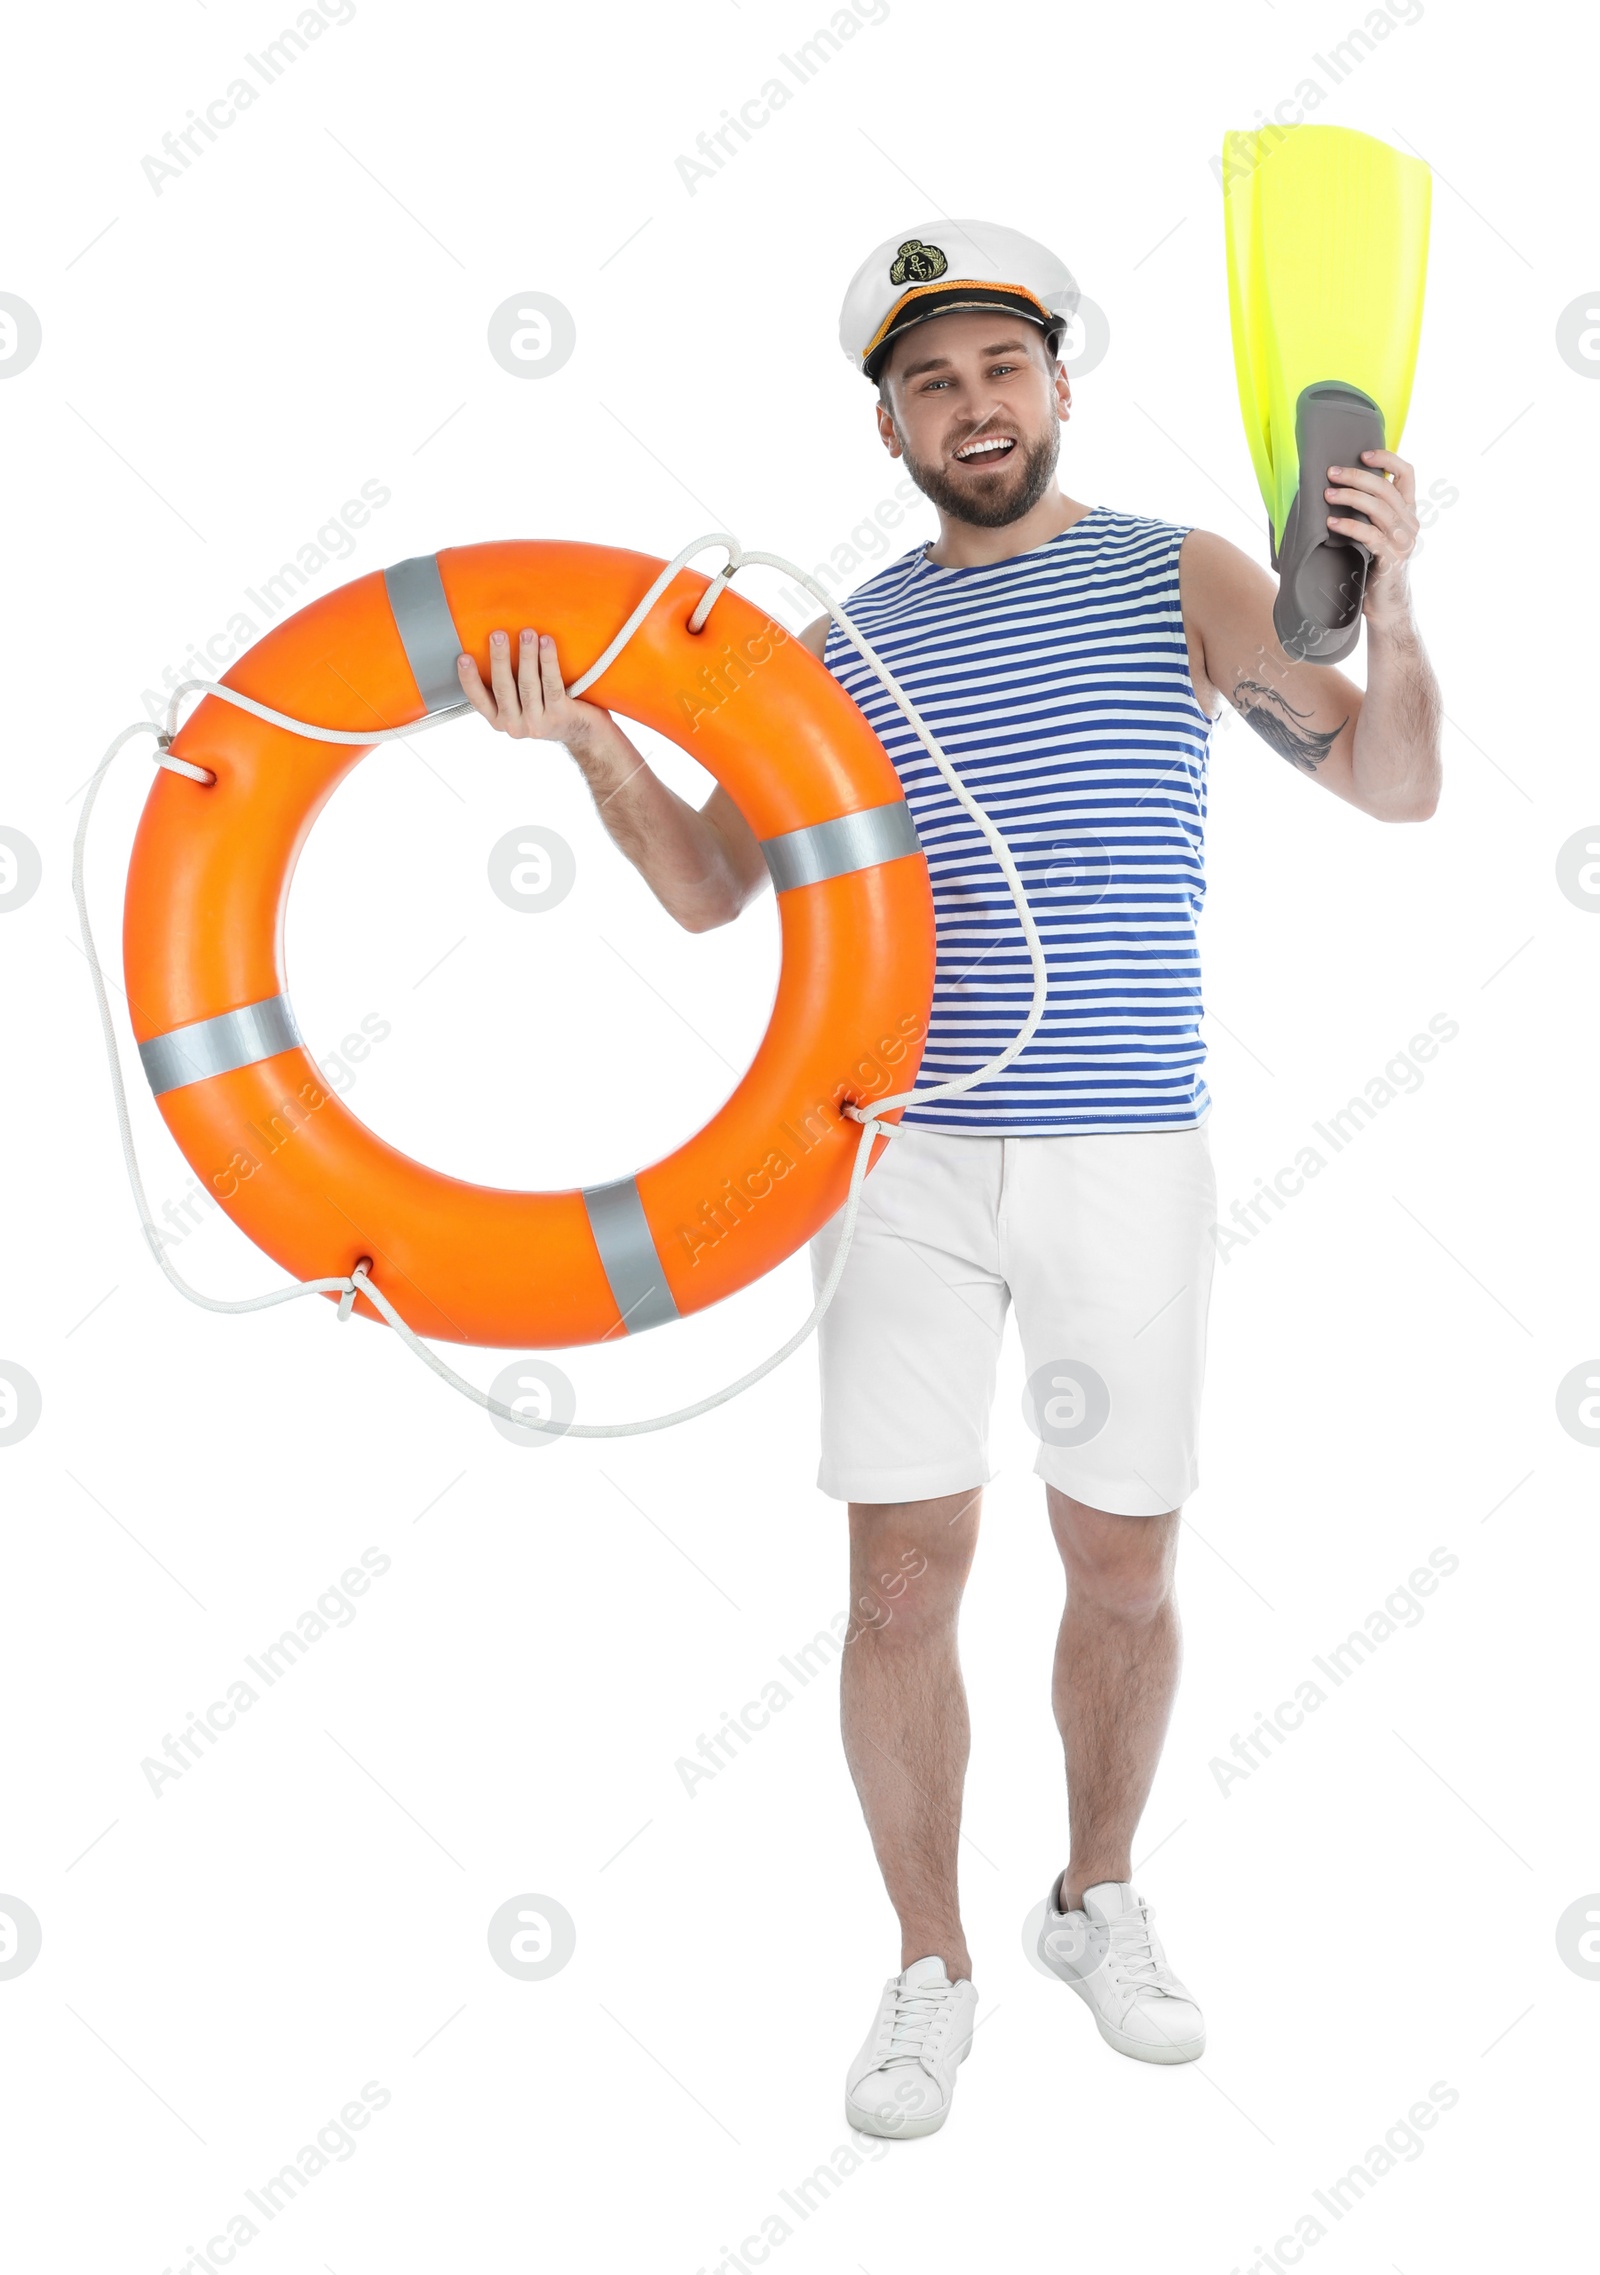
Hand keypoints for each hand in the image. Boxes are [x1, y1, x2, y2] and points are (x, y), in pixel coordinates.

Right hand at [456, 627, 611, 751]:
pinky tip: (547, 642)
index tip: (463, 657)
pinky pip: (551, 683)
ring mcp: (537, 723)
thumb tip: (496, 645)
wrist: (585, 734)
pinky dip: (548, 660)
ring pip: (527, 684)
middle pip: (503, 687)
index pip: (478, 700)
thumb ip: (509, 687)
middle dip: (499, 658)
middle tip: (497, 634)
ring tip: (527, 633)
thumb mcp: (522, 705)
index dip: (469, 679)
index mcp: (500, 720)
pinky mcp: (559, 715)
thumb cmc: (549, 710)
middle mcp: (515, 725)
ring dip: (526, 655)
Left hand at [1323, 449, 1419, 624]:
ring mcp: (1404, 541)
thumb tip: (1340, 486)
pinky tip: (1331, 523)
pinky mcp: (1392, 559)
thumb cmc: (1374, 566)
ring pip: (1379, 509)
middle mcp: (1410, 523)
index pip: (1407, 474)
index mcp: (1408, 512)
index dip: (1387, 458)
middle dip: (1357, 476)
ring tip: (1327, 494)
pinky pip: (1371, 536)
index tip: (1362, 454)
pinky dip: (1350, 526)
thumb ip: (1370, 512)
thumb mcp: (1376, 533)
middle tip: (1331, 473)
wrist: (1386, 606)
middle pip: (1386, 488)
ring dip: (1350, 498)